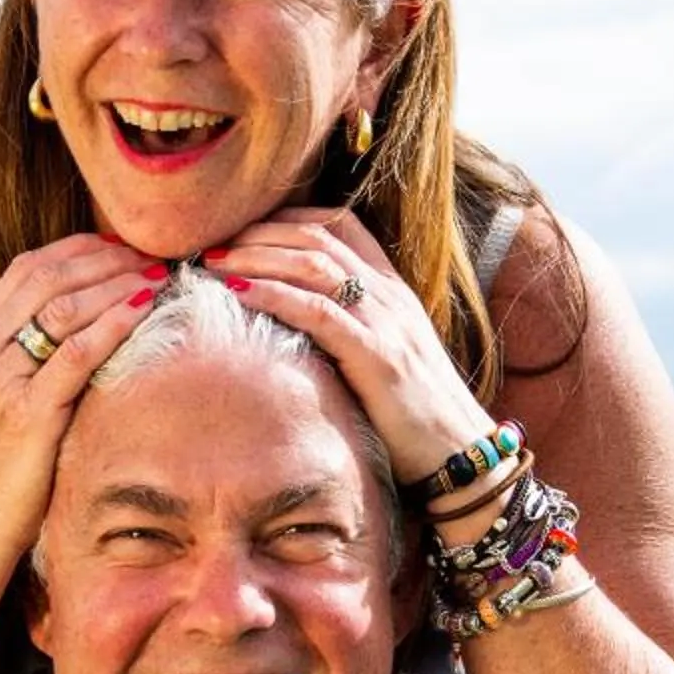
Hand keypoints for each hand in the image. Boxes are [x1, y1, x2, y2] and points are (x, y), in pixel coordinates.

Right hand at [0, 234, 164, 554]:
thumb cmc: (0, 463)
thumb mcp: (3, 394)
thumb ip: (31, 354)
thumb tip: (89, 316)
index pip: (28, 267)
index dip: (80, 249)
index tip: (125, 247)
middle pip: (48, 276)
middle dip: (106, 259)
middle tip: (154, 255)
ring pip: (64, 307)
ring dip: (118, 283)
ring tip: (159, 277)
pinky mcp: (26, 414)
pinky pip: (77, 353)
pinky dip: (114, 323)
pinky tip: (144, 310)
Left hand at [201, 207, 494, 487]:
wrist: (461, 454)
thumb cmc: (415, 418)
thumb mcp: (385, 358)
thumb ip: (350, 330)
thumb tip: (292, 326)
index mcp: (393, 291)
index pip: (340, 224)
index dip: (286, 218)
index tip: (242, 230)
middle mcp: (389, 296)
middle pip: (317, 237)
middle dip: (259, 233)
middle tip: (212, 243)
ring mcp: (385, 323)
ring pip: (313, 264)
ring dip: (256, 258)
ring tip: (213, 262)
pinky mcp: (376, 356)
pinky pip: (318, 311)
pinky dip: (272, 295)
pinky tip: (238, 292)